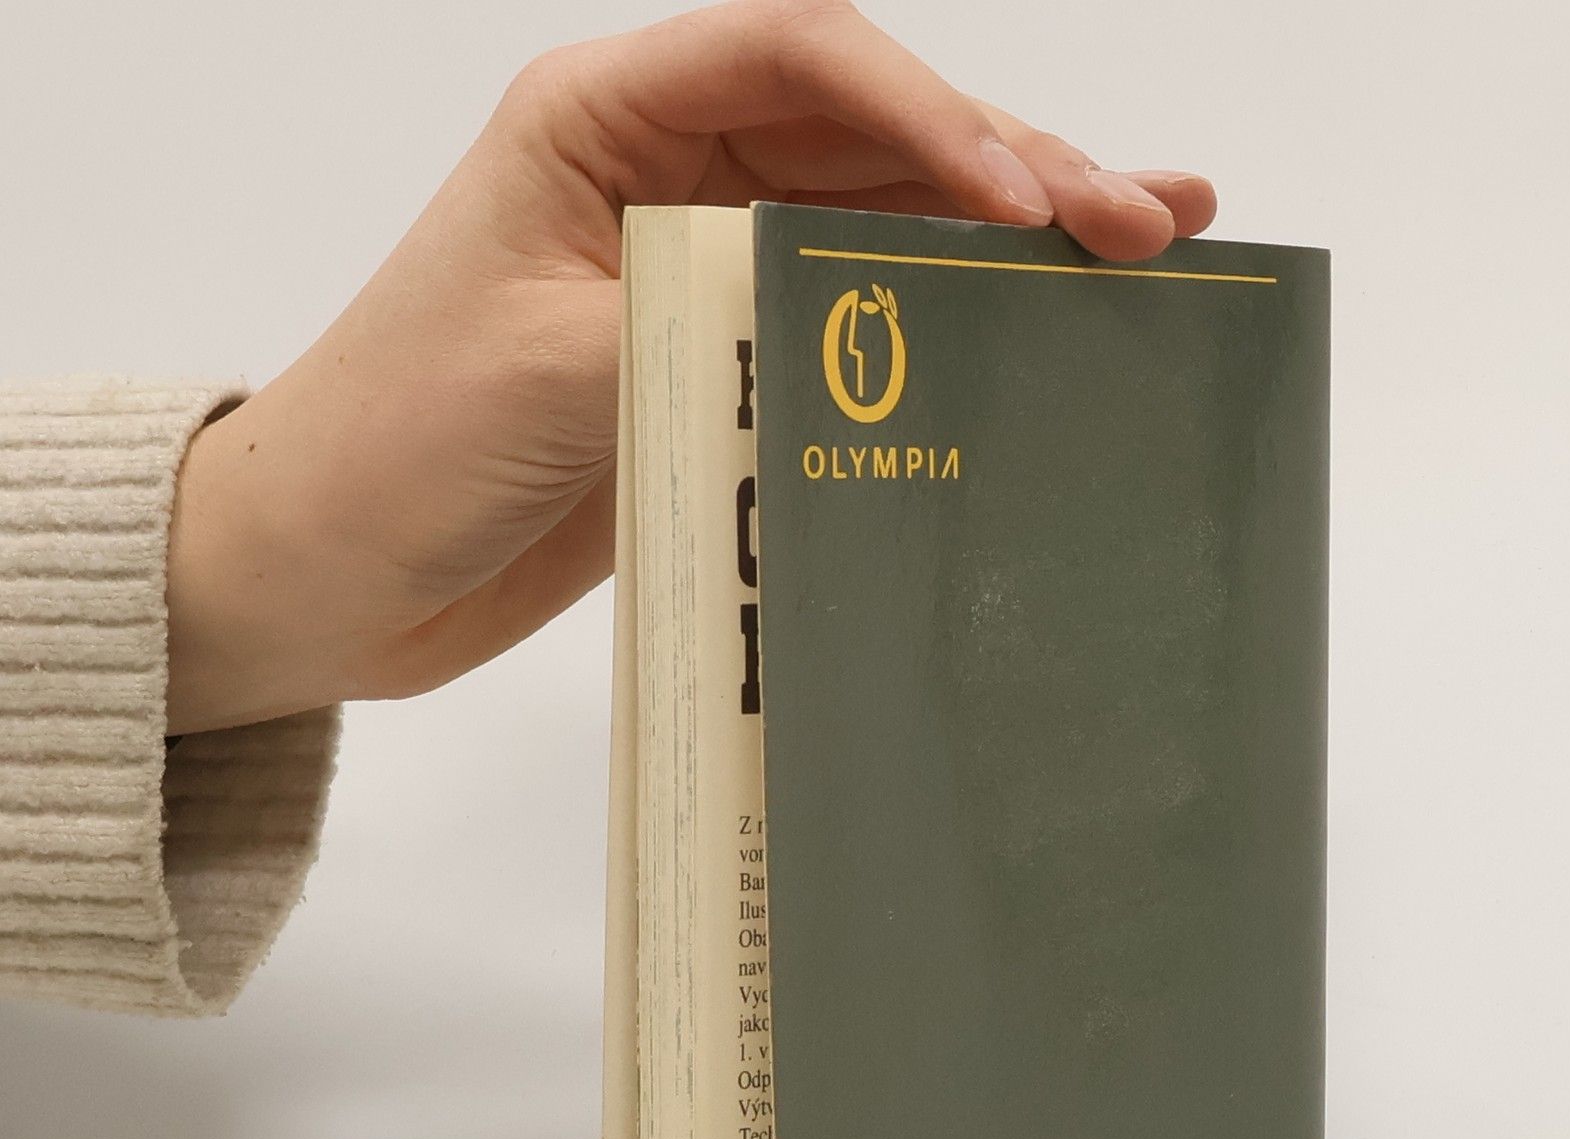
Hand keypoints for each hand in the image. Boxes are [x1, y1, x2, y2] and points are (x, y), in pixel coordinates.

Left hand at [164, 0, 1215, 732]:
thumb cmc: (395, 446)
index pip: (801, 58)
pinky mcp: (733, 367)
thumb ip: (708, 322)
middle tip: (1146, 228)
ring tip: (1156, 246)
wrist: (334, 571)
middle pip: (879, 134)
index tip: (1021, 211)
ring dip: (1022, 236)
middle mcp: (673, 173)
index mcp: (605, 119)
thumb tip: (868, 329)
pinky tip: (1058, 320)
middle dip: (1019, 170)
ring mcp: (711, 271)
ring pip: (894, 223)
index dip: (930, 116)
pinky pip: (867, 325)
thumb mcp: (549, 368)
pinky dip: (962, 324)